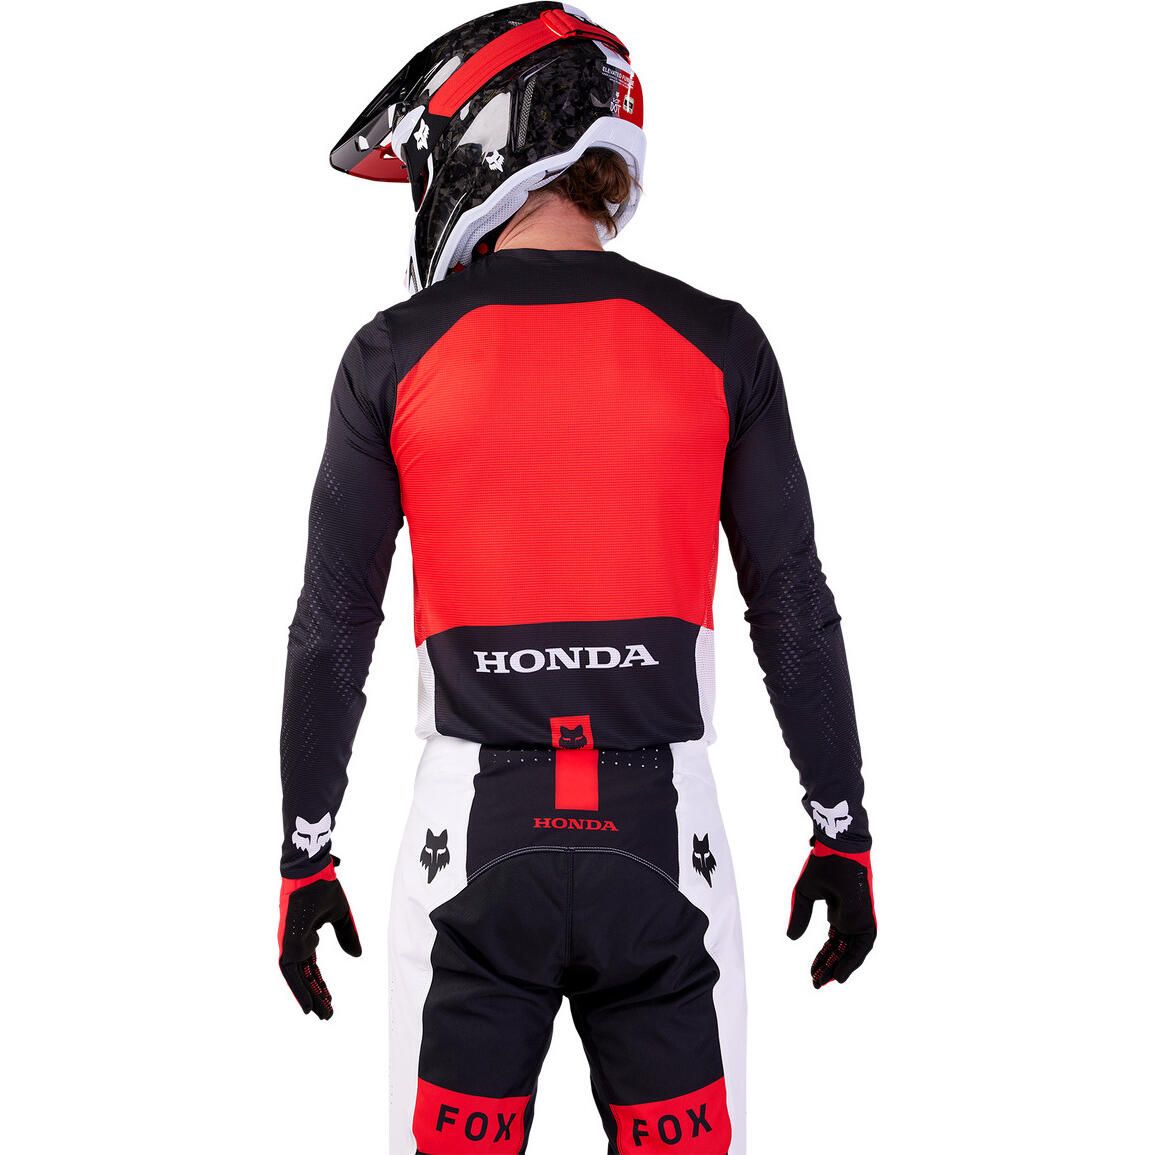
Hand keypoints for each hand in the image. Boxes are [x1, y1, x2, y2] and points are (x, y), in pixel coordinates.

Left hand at [278, 857, 361, 1018]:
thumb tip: (356, 955)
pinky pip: (291, 970)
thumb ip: (346, 935)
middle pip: (305, 976)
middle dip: (316, 995)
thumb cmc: (322, 887)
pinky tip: (308, 1002)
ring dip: (307, 996)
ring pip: (297, 977)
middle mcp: (296, 942)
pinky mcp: (288, 940)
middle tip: (326, 1014)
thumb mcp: (340, 915)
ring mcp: (290, 942)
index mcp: (306, 936)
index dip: (320, 984)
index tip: (329, 1000)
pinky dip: (298, 988)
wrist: (312, 870)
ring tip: (319, 1014)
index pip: (311, 967)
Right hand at [787, 843, 875, 987]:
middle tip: (817, 983)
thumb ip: (800, 916)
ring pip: (852, 950)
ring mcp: (859, 918)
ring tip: (825, 982)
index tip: (813, 972)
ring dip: (840, 967)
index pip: (832, 940)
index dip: (823, 957)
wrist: (839, 847)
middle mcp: (850, 917)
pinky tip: (841, 975)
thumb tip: (791, 939)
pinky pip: (862, 946)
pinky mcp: (865, 917)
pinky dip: (853, 961)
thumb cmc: (824, 864)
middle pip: (841, 949)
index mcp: (838, 910)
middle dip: (829, 967)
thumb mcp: (805, 894)